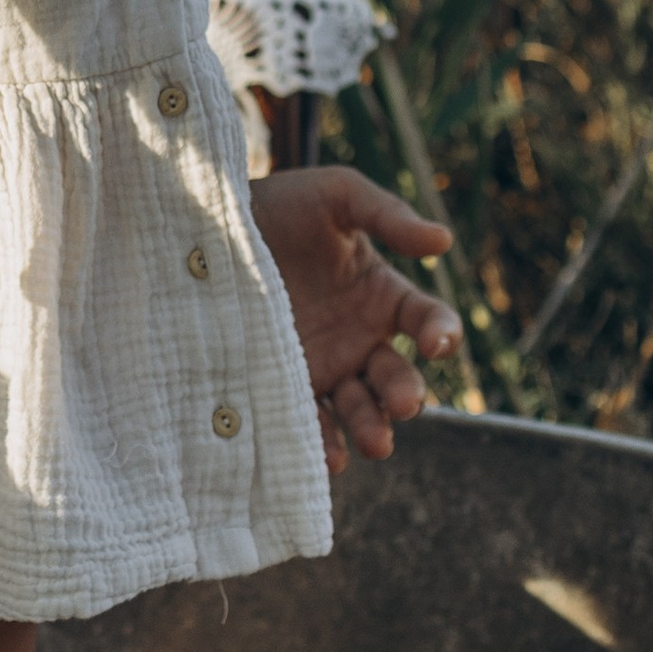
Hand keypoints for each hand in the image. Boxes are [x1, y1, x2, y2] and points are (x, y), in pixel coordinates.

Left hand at [248, 165, 461, 474]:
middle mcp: (360, 340)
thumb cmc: (281, 205)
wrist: (208, 226)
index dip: (442, 333)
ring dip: (372, 427)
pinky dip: (322, 445)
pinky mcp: (280, 388)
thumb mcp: (336, 195)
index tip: (437, 343)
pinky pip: (309, 423)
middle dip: (406, 394)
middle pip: (398, 378)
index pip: (429, 322)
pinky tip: (324, 457)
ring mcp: (322, 368)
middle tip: (405, 404)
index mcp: (383, 297)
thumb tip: (444, 242)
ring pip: (360, 410)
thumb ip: (387, 215)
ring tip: (375, 442)